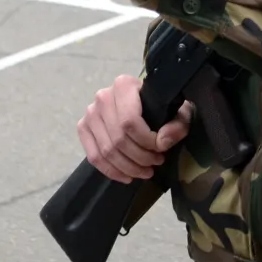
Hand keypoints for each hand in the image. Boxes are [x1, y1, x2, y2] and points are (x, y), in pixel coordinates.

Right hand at [78, 73, 193, 182]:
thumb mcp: (178, 110)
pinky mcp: (83, 128)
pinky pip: (94, 156)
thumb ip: (177, 124)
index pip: (130, 122)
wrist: (143, 100)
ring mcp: (90, 113)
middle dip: (139, 158)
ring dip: (127, 167)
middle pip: (118, 139)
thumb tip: (163, 142)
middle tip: (155, 164)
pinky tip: (127, 176)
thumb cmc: (161, 104)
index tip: (160, 150)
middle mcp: (102, 97)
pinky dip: (111, 171)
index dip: (146, 142)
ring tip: (145, 172)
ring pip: (106, 151)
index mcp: (123, 85)